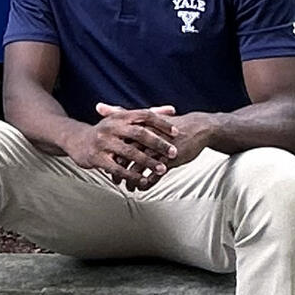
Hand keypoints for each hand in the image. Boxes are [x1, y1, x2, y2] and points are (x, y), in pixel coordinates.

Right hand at [64, 103, 177, 191]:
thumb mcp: (123, 119)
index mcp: (120, 116)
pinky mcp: (97, 158)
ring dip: (148, 162)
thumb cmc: (107, 131)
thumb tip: (172, 110)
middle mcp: (111, 126)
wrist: (77, 141)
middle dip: (158, 144)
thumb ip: (148, 114)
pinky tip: (144, 181)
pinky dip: (132, 175)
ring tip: (162, 169)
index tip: (177, 133)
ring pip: (130, 152)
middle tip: (173, 152)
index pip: (144, 115)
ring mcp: (103, 142)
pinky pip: (118, 169)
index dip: (161, 123)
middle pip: (139, 133)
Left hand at [99, 105, 216, 181]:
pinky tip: (143, 188)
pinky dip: (147, 183)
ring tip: (128, 187)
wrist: (196, 129)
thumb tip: (98, 106)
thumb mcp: (144, 116)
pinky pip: (155, 175)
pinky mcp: (169, 158)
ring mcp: (158, 148)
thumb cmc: (167, 124)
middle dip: (119, 170)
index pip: (118, 142)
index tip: (106, 164)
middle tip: (114, 180)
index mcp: (137, 126)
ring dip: (132, 179)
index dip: (111, 155)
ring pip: (139, 167)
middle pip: (126, 155)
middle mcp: (146, 136)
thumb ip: (120, 112)